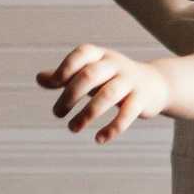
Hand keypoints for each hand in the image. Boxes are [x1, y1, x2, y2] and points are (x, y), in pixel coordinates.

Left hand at [38, 43, 170, 144]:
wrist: (155, 84)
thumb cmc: (113, 79)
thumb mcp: (91, 73)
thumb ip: (66, 76)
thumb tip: (38, 78)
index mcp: (101, 56)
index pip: (82, 54)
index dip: (67, 67)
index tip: (54, 84)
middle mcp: (115, 65)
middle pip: (90, 75)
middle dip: (70, 95)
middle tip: (57, 114)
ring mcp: (130, 81)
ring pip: (108, 95)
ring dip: (88, 114)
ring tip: (72, 129)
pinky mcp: (141, 99)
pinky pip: (127, 114)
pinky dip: (112, 128)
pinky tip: (99, 139)